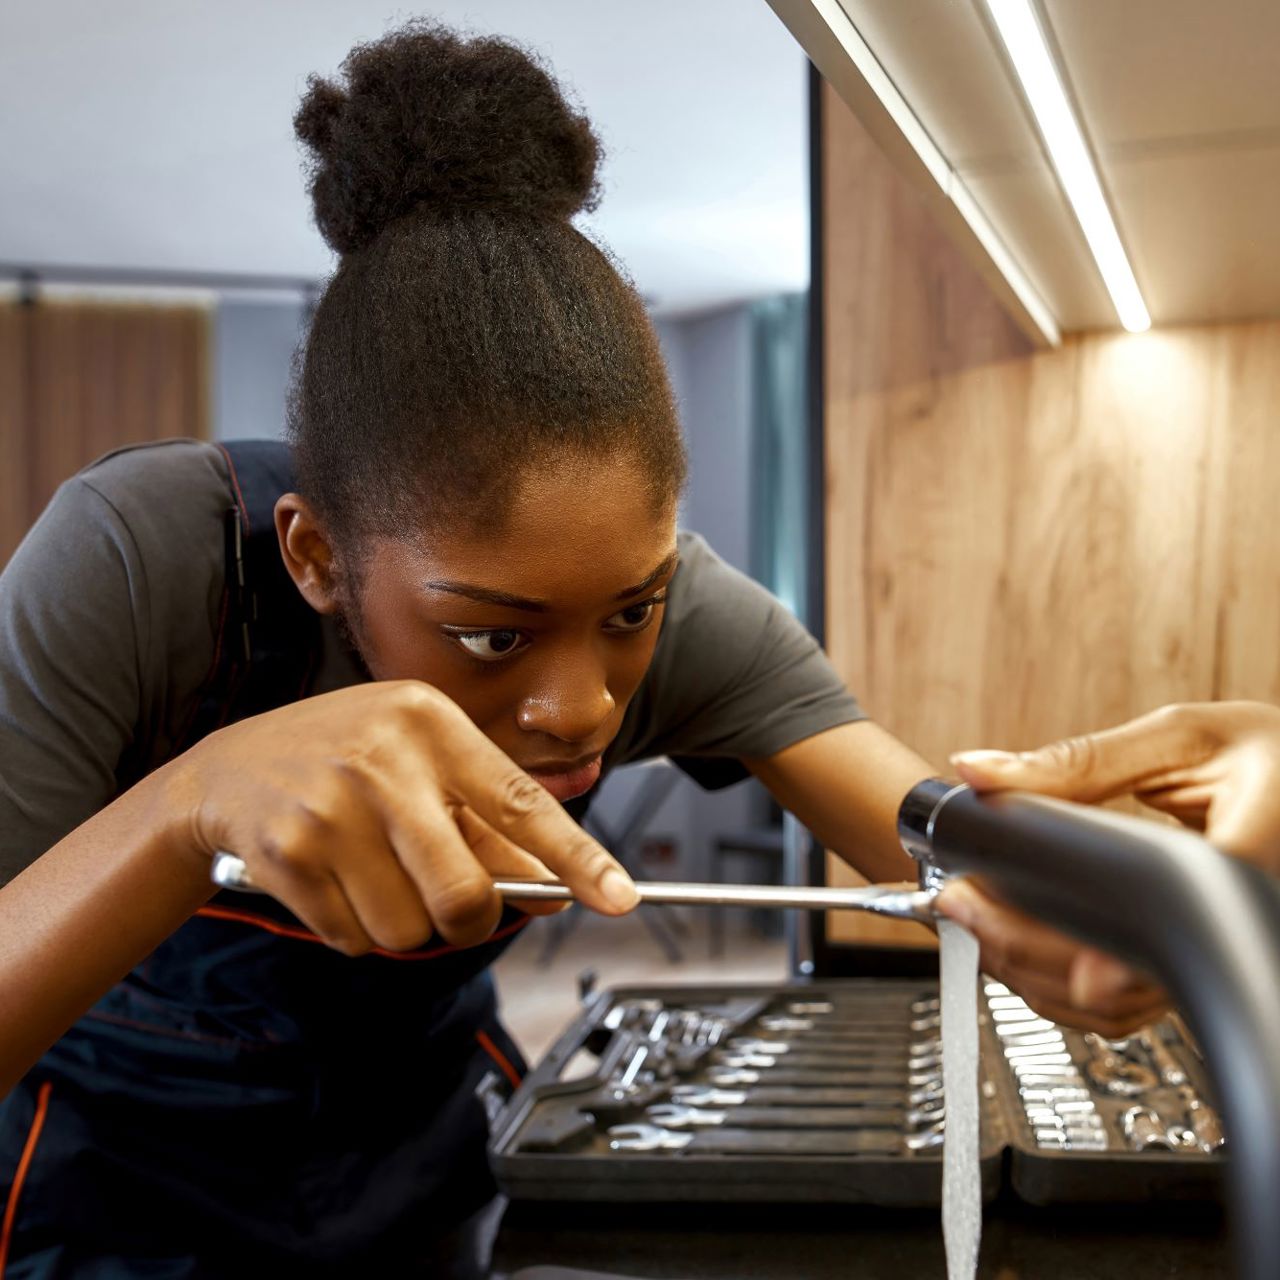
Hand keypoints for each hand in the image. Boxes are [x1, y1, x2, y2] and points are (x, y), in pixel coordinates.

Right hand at [174, 681, 636, 954]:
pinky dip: (354, 928)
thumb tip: (554, 888)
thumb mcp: (419, 763)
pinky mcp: (289, 853)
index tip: (620, 897)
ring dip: (403, 923)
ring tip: (374, 873)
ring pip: (408, 928)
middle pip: (465, 893)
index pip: (522, 801)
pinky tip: (334, 879)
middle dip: (468, 919)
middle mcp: (385, 758)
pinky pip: (355, 938)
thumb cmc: (344, 760)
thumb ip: (487, 823)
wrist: (226, 769)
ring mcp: (332, 807)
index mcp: (431, 723)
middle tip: (452, 904)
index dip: (577, 857)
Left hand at [933, 701, 1279, 1034]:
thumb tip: (983, 771)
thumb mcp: (1180, 739)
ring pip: (1124, 1004)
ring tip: (974, 917)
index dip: (1127, 955)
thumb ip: (1079, 761)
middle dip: (1035, 948)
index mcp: (1251, 854)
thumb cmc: (1264, 757)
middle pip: (1137, 976)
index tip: (1082, 970)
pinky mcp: (1192, 965)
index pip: (1189, 917)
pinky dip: (1059, 979)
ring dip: (1035, 972)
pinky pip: (1126, 1000)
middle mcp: (1242, 917)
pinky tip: (1012, 939)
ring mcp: (1217, 952)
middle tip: (965, 904)